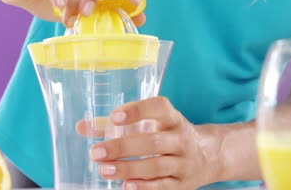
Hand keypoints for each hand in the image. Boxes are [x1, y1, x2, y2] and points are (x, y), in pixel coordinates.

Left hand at [77, 97, 223, 189]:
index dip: (138, 110)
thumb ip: (114, 125)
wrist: (208, 156)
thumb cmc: (168, 135)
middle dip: (123, 146)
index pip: (160, 108)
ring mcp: (184, 162)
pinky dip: (145, 186)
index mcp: (172, 119)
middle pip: (153, 142)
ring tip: (104, 169)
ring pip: (157, 165)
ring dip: (128, 168)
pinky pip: (164, 186)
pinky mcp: (183, 184)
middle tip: (96, 152)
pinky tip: (126, 185)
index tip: (115, 117)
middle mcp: (181, 139)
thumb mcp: (149, 125)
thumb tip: (81, 127)